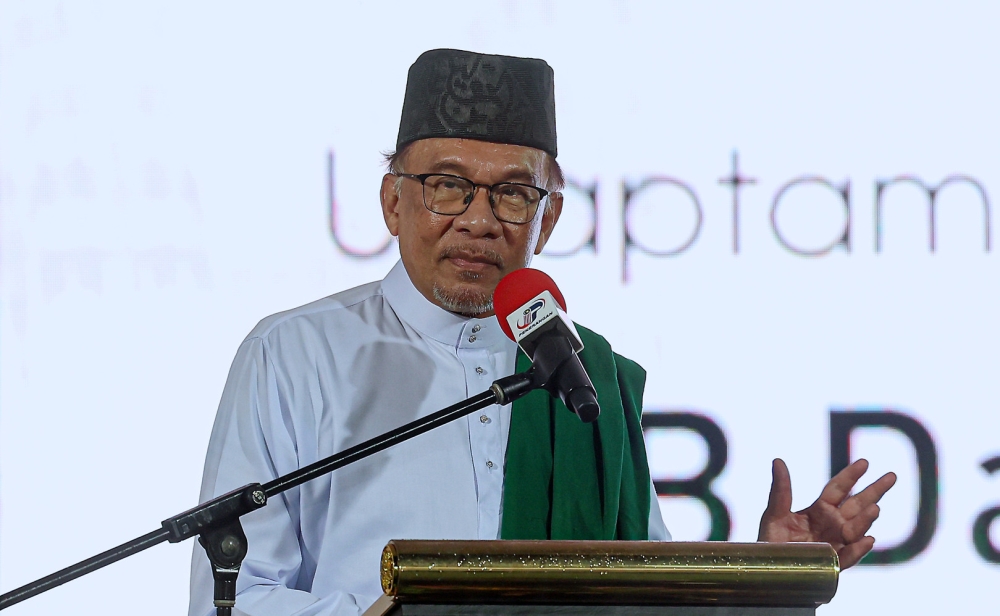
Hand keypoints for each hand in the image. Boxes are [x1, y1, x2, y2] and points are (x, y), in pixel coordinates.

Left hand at [757, 458, 896, 568]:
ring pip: (856, 530)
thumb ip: (780, 490)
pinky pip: (848, 557)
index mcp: (819, 510)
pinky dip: (858, 550)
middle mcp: (832, 525)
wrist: (769, 571)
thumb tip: (778, 460)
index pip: (838, 489)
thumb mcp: (774, 514)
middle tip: (892, 475)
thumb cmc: (772, 542)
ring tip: (875, 508)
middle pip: (857, 505)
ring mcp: (836, 544)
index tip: (864, 462)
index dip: (851, 475)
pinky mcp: (833, 564)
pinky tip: (868, 540)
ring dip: (866, 520)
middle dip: (874, 491)